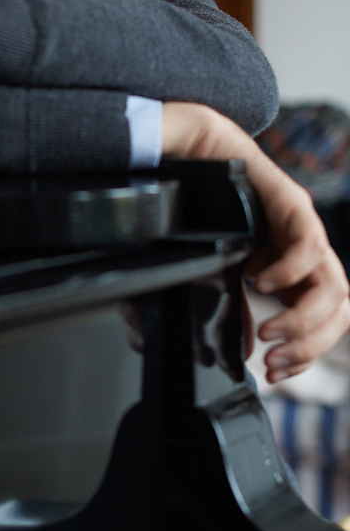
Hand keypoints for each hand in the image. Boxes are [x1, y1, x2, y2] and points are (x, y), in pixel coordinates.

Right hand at [163, 102, 349, 381]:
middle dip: (309, 346)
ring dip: (303, 320)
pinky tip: (257, 282)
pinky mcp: (293, 205)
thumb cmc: (204, 212)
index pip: (325, 324)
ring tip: (266, 332)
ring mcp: (304, 231)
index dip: (307, 354)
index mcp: (293, 274)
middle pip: (339, 311)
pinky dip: (289, 272)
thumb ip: (233, 310)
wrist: (195, 157)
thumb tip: (244, 351)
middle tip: (273, 362)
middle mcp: (306, 255)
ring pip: (333, 287)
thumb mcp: (218, 274)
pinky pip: (309, 246)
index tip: (274, 372)